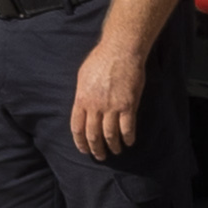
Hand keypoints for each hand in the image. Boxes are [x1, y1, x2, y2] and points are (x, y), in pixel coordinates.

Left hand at [73, 35, 147, 158]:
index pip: (77, 128)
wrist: (120, 50)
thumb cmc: (101, 59)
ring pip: (110, 135)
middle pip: (93, 135)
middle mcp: (95, 106)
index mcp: (81, 99)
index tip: (84, 150)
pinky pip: (127, 128)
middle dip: (96, 149)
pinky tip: (129, 142)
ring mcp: (111, 107)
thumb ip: (82, 94)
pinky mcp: (128, 105)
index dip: (81, 142)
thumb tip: (82, 107)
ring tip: (116, 151)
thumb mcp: (83, 76)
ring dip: (113, 146)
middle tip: (100, 156)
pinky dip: (128, 137)